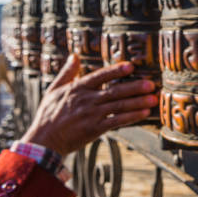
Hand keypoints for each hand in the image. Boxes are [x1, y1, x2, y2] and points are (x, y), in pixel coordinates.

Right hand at [21, 54, 157, 156]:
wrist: (43, 141)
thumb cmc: (49, 114)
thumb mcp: (54, 90)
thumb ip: (67, 73)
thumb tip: (74, 55)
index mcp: (78, 88)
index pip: (100, 76)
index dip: (116, 70)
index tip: (131, 66)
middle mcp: (86, 100)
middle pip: (115, 91)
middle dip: (135, 87)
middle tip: (152, 84)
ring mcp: (91, 115)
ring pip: (119, 106)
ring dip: (138, 102)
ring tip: (154, 99)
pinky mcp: (94, 129)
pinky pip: (117, 121)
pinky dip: (131, 117)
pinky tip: (144, 114)